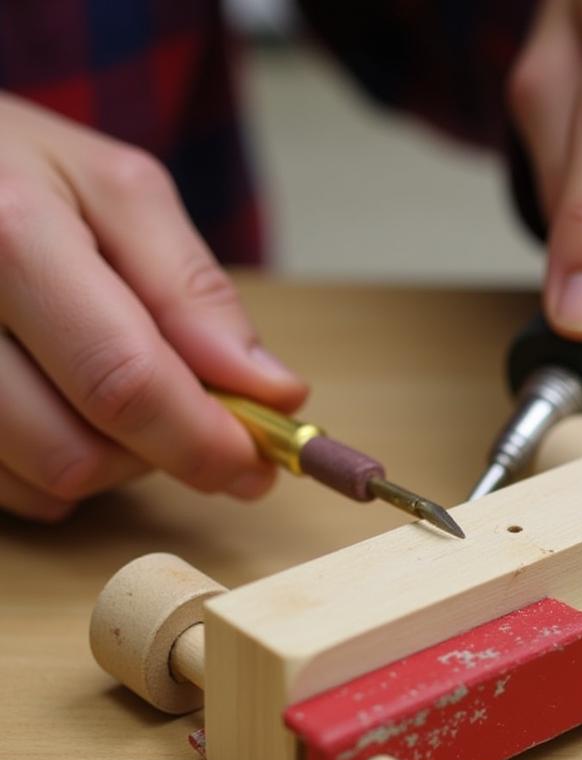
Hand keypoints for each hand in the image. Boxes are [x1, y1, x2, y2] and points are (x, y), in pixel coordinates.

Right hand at [0, 94, 306, 521]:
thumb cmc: (17, 168)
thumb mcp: (120, 193)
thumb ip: (197, 293)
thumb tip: (273, 393)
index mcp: (12, 238)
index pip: (123, 380)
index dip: (202, 439)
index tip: (255, 462)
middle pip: (77, 453)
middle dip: (158, 453)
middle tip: (189, 415)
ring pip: (41, 481)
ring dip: (108, 463)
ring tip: (111, 392)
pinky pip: (0, 488)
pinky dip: (50, 470)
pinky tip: (57, 406)